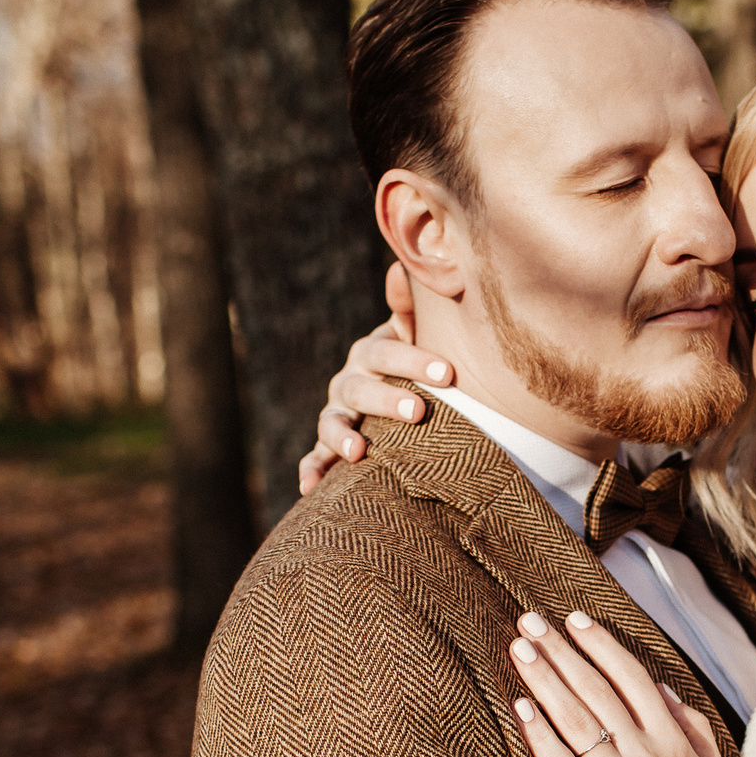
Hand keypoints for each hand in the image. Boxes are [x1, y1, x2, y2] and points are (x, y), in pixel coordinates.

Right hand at [298, 262, 457, 494]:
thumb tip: (401, 268)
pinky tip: (310, 489)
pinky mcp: (330, 444)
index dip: (413, 361)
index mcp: (371, 353)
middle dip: (387, 400)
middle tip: (418, 412)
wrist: (397, 386)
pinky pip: (316, 457)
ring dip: (341, 437)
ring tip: (358, 451)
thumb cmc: (414, 359)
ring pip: (332, 423)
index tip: (446, 373)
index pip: (388, 352)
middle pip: (360, 389)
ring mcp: (337, 413)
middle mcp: (349, 381)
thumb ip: (410, 306)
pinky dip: (311, 470)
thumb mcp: (413, 332)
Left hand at [507, 610, 743, 756]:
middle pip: (597, 691)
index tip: (573, 619)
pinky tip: (521, 709)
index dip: (600, 645)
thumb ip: (694, 731)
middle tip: (529, 621)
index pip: (632, 679)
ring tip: (520, 650)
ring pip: (577, 722)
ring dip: (545, 680)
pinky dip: (541, 736)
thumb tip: (664, 690)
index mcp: (676, 746)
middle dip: (561, 652)